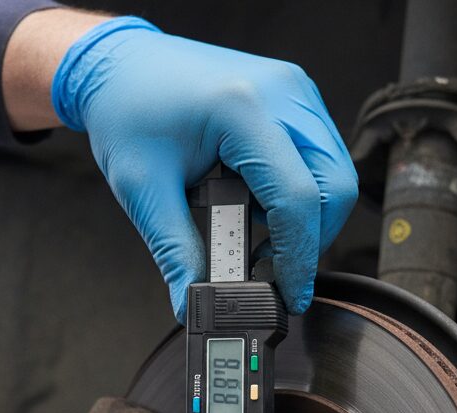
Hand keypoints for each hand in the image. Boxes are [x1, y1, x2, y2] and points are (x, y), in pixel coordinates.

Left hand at [51, 17, 357, 320]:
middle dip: (309, 241)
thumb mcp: (145, 191)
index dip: (298, 258)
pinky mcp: (294, 98)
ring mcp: (293, 91)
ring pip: (335, 174)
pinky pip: (320, 157)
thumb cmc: (127, 112)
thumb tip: (193, 302)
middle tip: (271, 270)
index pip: (298, 198)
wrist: (121, 66)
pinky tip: (259, 206)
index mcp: (242, 109)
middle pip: (334, 187)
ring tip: (257, 236)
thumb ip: (176, 252)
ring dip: (307, 218)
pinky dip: (300, 194)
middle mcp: (281, 93)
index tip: (290, 295)